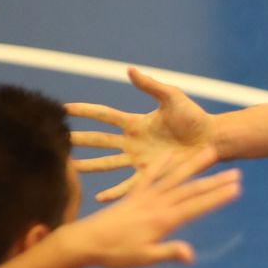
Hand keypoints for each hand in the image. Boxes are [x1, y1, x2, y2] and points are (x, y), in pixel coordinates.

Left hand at [56, 147, 240, 267]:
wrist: (84, 242)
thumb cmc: (114, 254)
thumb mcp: (143, 258)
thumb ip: (168, 253)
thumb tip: (191, 254)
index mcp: (163, 220)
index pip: (196, 207)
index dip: (217, 198)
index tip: (236, 189)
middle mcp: (157, 205)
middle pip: (191, 190)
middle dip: (215, 182)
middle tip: (236, 172)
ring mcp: (145, 197)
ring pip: (175, 178)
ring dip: (194, 165)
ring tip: (210, 152)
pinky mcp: (134, 195)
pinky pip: (149, 175)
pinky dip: (161, 164)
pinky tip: (172, 154)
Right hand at [68, 67, 217, 202]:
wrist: (212, 139)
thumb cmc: (194, 117)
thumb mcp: (172, 98)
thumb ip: (151, 86)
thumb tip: (129, 70)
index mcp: (136, 123)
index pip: (104, 116)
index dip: (86, 112)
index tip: (64, 109)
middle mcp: (133, 142)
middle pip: (99, 141)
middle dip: (78, 141)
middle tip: (55, 141)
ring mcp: (139, 160)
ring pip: (107, 163)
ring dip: (89, 166)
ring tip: (69, 168)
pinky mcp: (151, 174)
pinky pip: (128, 184)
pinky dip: (114, 191)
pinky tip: (99, 197)